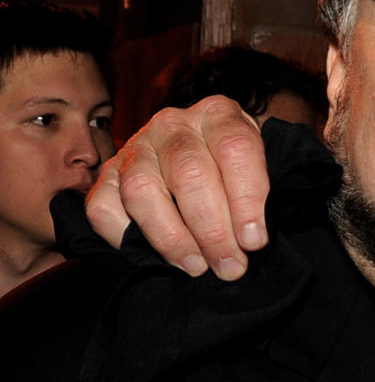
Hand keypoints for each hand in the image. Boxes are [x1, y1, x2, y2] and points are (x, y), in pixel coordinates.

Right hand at [86, 96, 270, 279]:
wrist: (199, 158)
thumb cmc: (236, 169)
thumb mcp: (261, 166)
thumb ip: (264, 192)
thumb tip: (256, 239)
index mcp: (219, 114)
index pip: (235, 148)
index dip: (247, 198)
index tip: (255, 240)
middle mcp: (173, 124)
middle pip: (189, 174)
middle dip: (213, 230)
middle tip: (230, 265)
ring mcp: (135, 148)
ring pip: (143, 191)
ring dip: (172, 238)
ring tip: (197, 267)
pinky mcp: (106, 175)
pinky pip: (103, 208)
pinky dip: (124, 237)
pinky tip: (153, 256)